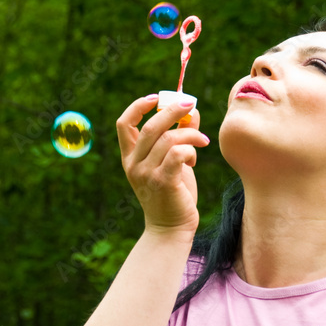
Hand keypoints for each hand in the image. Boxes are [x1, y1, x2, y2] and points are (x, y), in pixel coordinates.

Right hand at [116, 95, 209, 235]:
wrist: (171, 228)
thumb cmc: (172, 192)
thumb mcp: (171, 161)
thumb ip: (178, 135)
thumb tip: (192, 110)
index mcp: (130, 157)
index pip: (124, 123)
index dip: (138, 106)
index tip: (157, 98)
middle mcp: (134, 164)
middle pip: (150, 127)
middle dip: (172, 110)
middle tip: (191, 104)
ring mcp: (146, 174)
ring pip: (169, 139)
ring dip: (190, 134)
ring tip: (201, 141)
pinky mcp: (163, 182)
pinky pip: (178, 154)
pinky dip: (191, 149)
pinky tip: (196, 156)